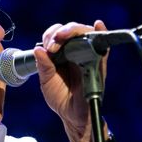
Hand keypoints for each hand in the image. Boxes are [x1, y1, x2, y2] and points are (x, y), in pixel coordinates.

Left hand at [33, 20, 108, 141]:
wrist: (72, 116)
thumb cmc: (60, 98)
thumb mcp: (46, 81)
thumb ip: (43, 66)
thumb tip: (38, 49)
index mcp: (61, 54)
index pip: (57, 34)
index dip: (51, 35)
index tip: (46, 47)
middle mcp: (75, 52)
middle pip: (71, 30)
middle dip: (60, 32)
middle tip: (53, 43)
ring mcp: (88, 56)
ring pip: (85, 33)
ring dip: (74, 31)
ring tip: (63, 37)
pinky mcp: (99, 63)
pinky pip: (103, 46)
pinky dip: (101, 33)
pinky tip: (98, 25)